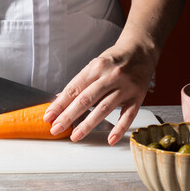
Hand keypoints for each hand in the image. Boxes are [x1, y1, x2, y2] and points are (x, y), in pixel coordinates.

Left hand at [43, 39, 158, 145]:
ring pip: (104, 108)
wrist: (141, 50)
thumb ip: (79, 84)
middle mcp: (110, 76)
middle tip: (56, 129)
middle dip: (68, 116)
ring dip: (88, 124)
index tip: (48, 117)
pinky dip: (119, 129)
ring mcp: (125, 87)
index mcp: (95, 67)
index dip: (59, 104)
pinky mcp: (138, 96)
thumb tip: (58, 100)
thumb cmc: (114, 60)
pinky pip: (128, 115)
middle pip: (86, 100)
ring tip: (75, 136)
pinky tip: (110, 140)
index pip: (73, 89)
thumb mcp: (94, 66)